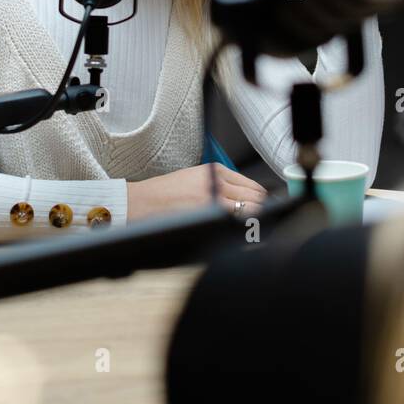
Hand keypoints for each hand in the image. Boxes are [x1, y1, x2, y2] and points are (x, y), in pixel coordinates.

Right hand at [126, 164, 266, 221]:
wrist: (140, 204)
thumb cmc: (163, 194)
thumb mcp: (195, 177)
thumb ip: (220, 184)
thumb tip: (245, 199)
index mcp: (214, 170)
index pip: (251, 185)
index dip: (261, 198)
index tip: (263, 206)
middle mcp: (217, 183)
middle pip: (255, 198)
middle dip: (261, 210)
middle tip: (261, 219)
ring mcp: (213, 201)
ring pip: (249, 212)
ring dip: (254, 220)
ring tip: (250, 228)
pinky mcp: (207, 217)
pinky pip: (234, 224)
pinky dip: (241, 229)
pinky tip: (238, 233)